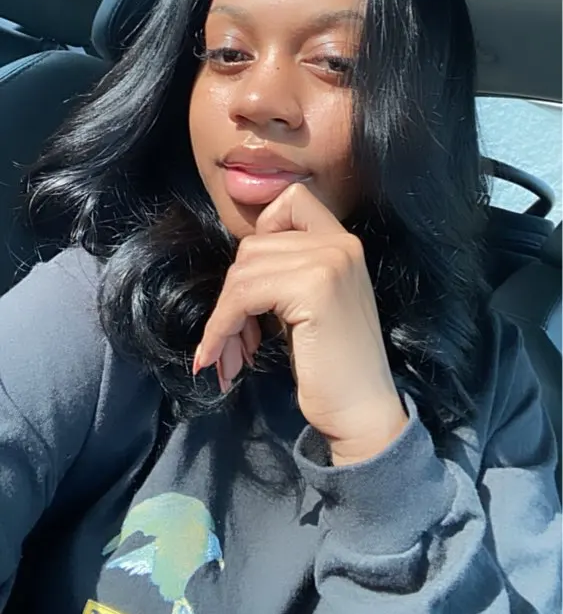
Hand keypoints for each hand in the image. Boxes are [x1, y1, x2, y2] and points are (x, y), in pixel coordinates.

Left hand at [193, 184, 407, 463]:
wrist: (364, 413)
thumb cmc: (333, 366)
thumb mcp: (311, 303)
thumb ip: (287, 270)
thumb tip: (237, 269)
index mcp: (343, 243)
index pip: (291, 200)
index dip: (262, 233)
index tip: (254, 284)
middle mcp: (340, 243)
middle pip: (253, 246)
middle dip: (232, 295)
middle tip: (232, 340)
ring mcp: (329, 262)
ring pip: (243, 272)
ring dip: (223, 319)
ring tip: (229, 355)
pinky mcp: (314, 289)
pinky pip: (243, 296)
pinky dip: (221, 328)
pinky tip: (220, 357)